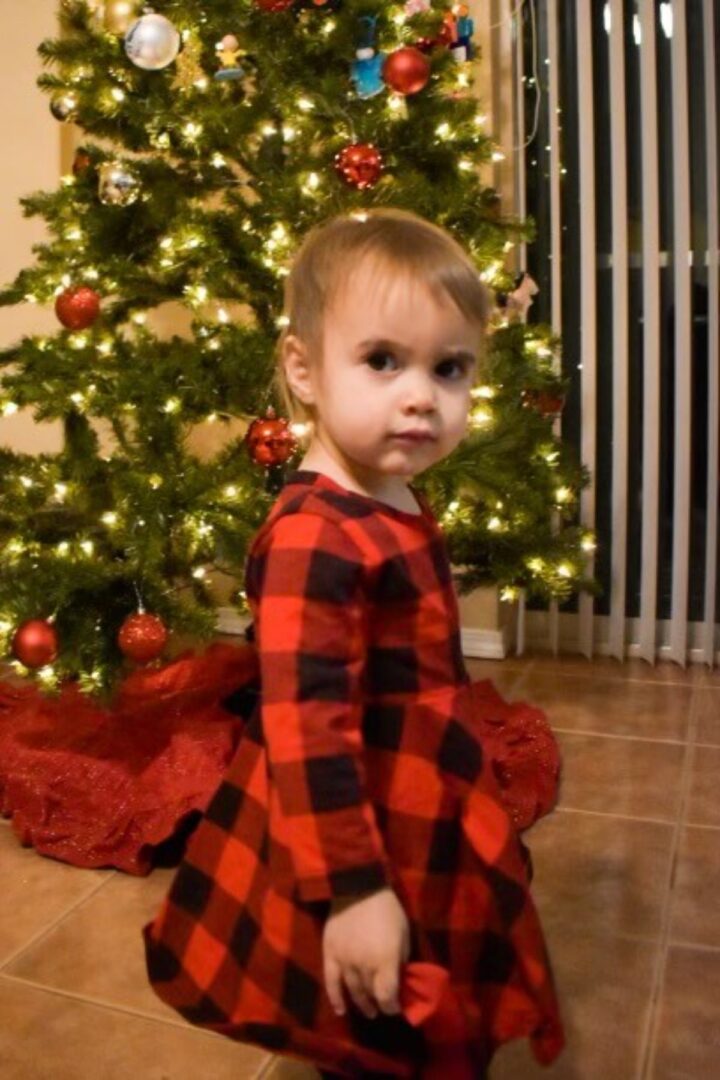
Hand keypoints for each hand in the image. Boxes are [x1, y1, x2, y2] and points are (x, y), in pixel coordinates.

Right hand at [322, 887, 409, 1019]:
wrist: (359, 886)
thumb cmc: (387, 909)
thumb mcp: (404, 933)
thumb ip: (402, 959)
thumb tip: (400, 979)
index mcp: (385, 959)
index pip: (387, 996)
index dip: (392, 1007)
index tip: (396, 1007)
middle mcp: (363, 965)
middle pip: (371, 994)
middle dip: (379, 1004)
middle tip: (383, 1007)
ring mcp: (344, 961)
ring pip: (352, 991)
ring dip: (361, 1004)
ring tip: (368, 1010)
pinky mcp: (329, 954)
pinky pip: (331, 983)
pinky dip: (335, 999)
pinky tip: (341, 1010)